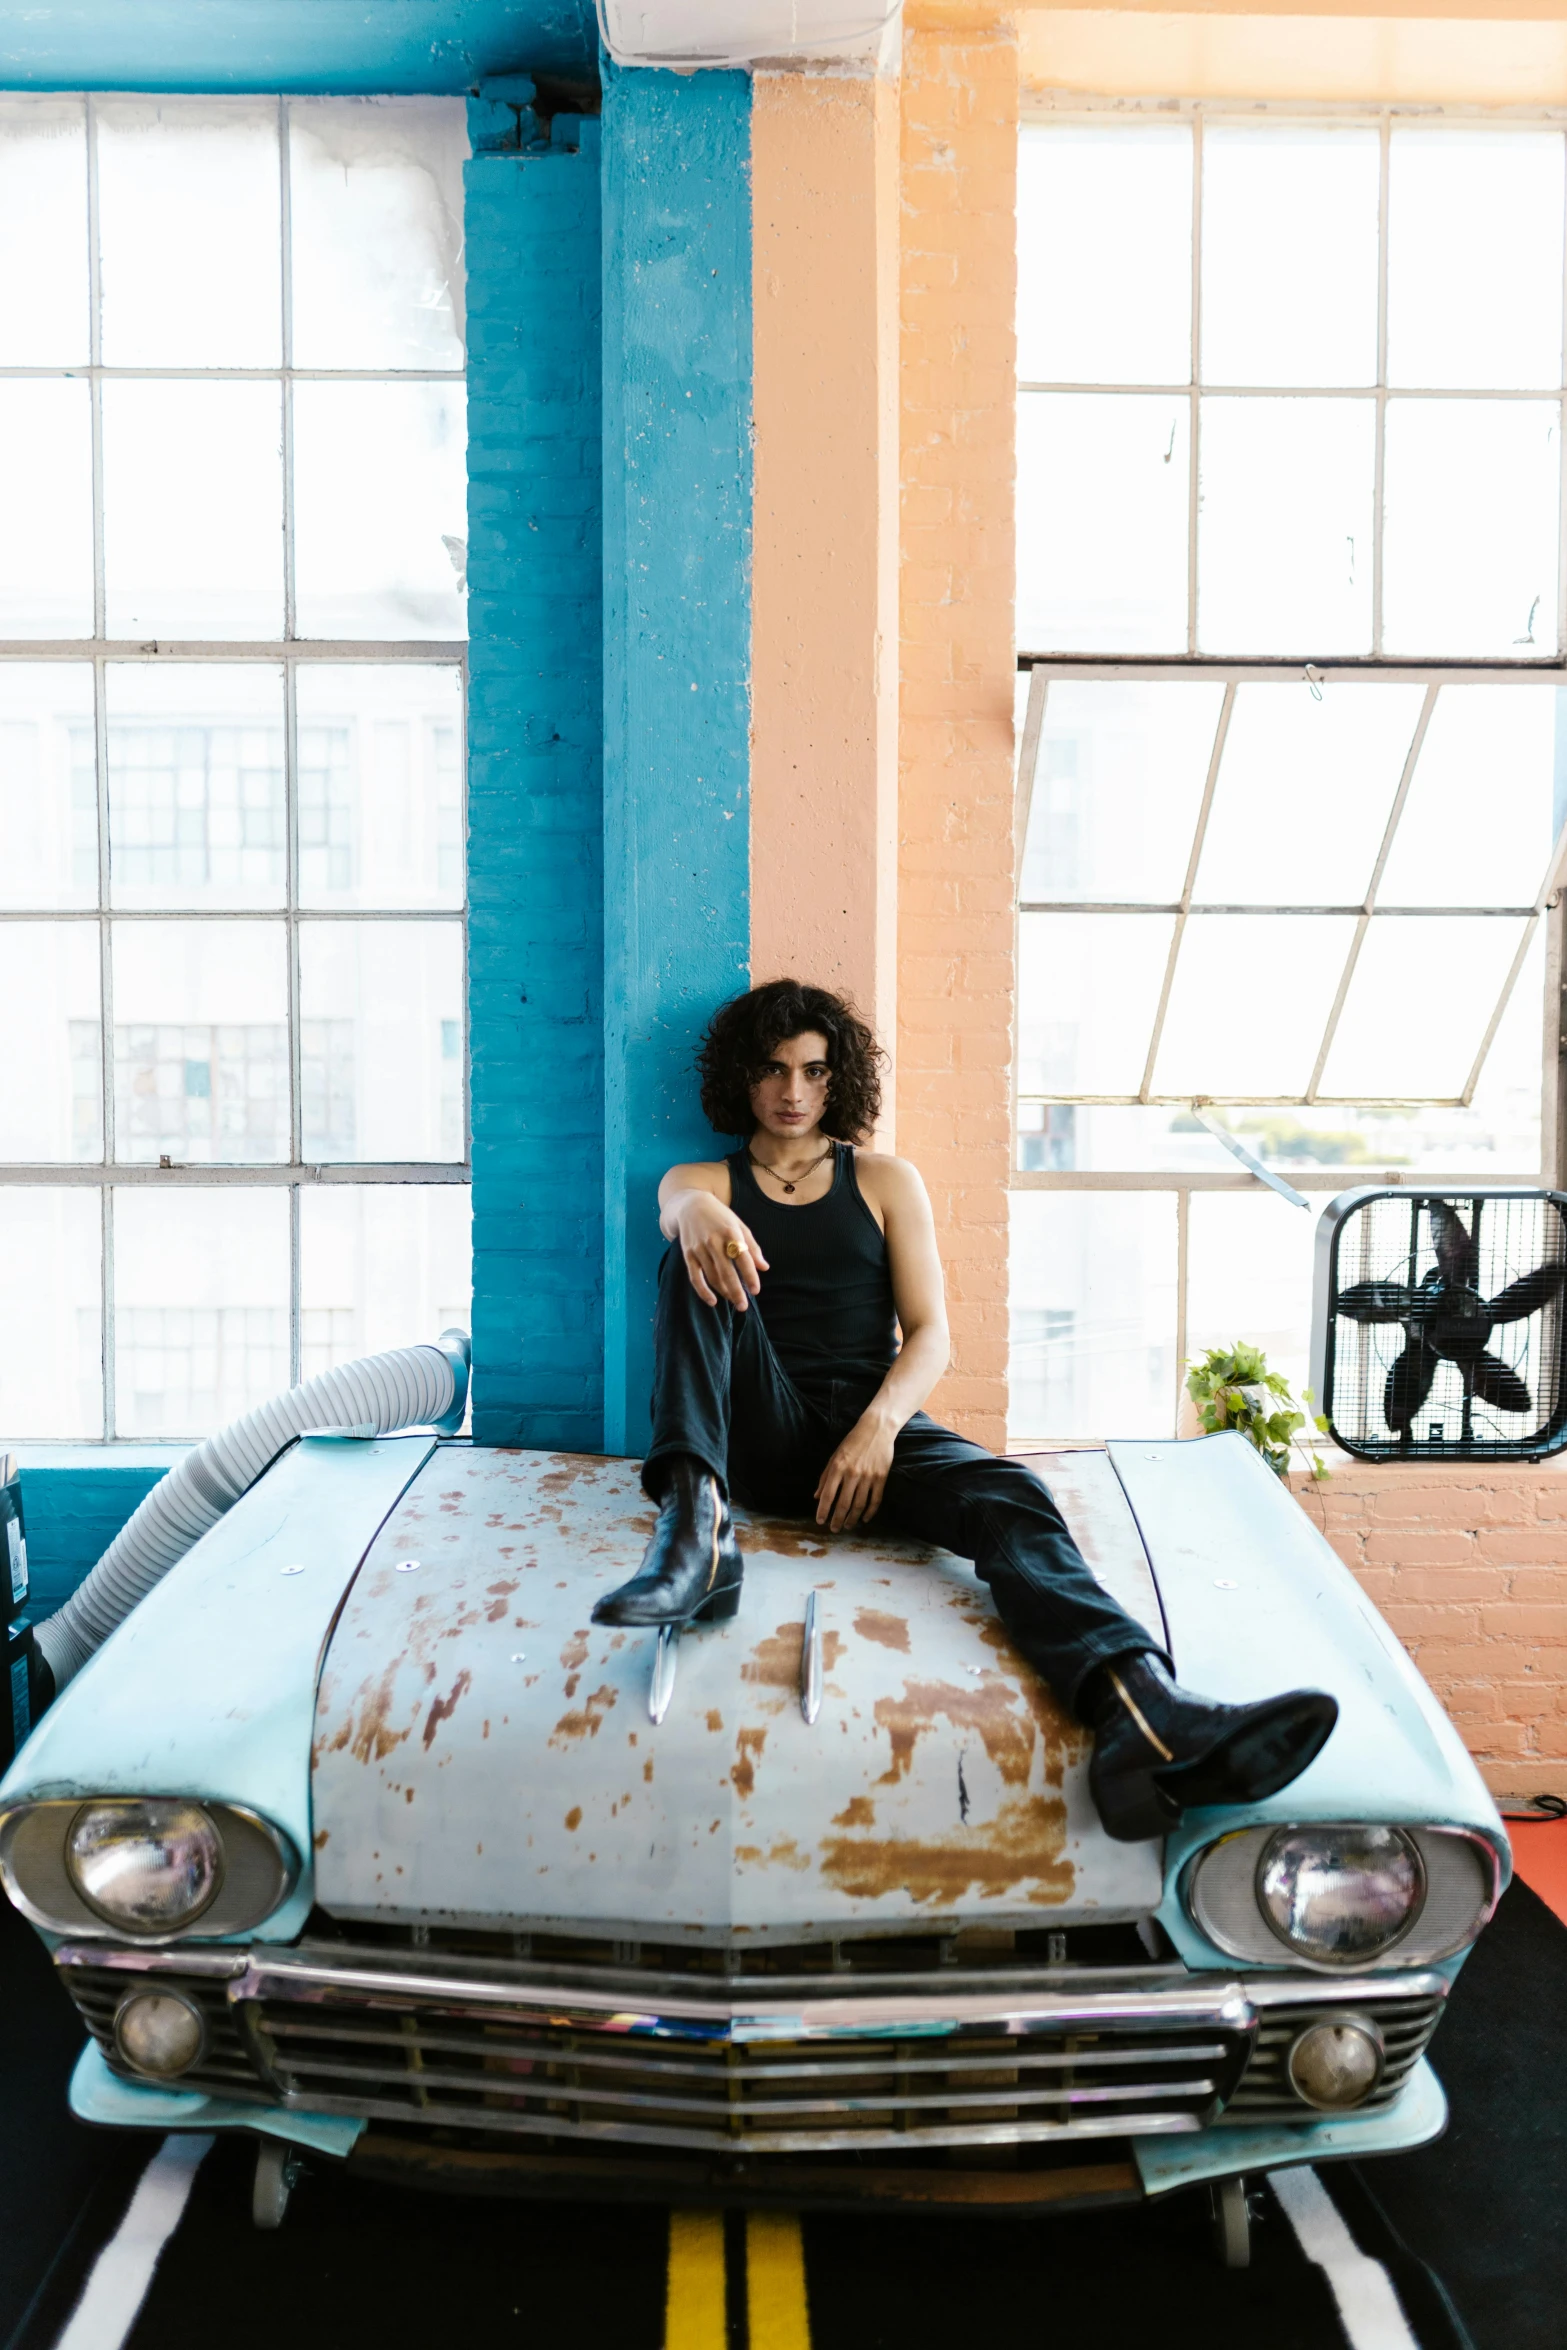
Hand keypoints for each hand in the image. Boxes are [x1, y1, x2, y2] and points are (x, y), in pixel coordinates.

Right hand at [673, 1192, 769, 1308]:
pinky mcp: (688, 1254)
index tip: (755, 1291)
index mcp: (731, 1233)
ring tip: (734, 1301)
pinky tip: (712, 1301)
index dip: (750, 1276)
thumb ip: (752, 1247)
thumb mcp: (739, 1226)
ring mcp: (699, 1248)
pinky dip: (703, 1291)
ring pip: (712, 1277)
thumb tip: (764, 1268)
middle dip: (736, 1291)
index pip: (743, 1259)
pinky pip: (695, 1277)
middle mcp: (714, 1241)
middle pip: (727, 1272)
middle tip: (743, 1306)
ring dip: (724, 1292)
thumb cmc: (720, 1217)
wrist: (691, 1206)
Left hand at [815, 1410, 896, 1531]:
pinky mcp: (881, 1478)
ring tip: (847, 1526)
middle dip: (837, 1520)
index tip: (820, 1521)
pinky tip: (864, 1519)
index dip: (823, 1510)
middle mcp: (852, 1474)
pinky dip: (870, 1512)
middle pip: (843, 1504)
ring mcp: (868, 1477)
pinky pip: (875, 1500)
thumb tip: (816, 1496)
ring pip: (859, 1505)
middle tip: (834, 1529)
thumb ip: (825, 1476)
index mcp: (838, 1468)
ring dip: (852, 1519)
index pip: (827, 1495)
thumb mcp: (834, 1456)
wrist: (876, 1430)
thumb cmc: (852, 1442)